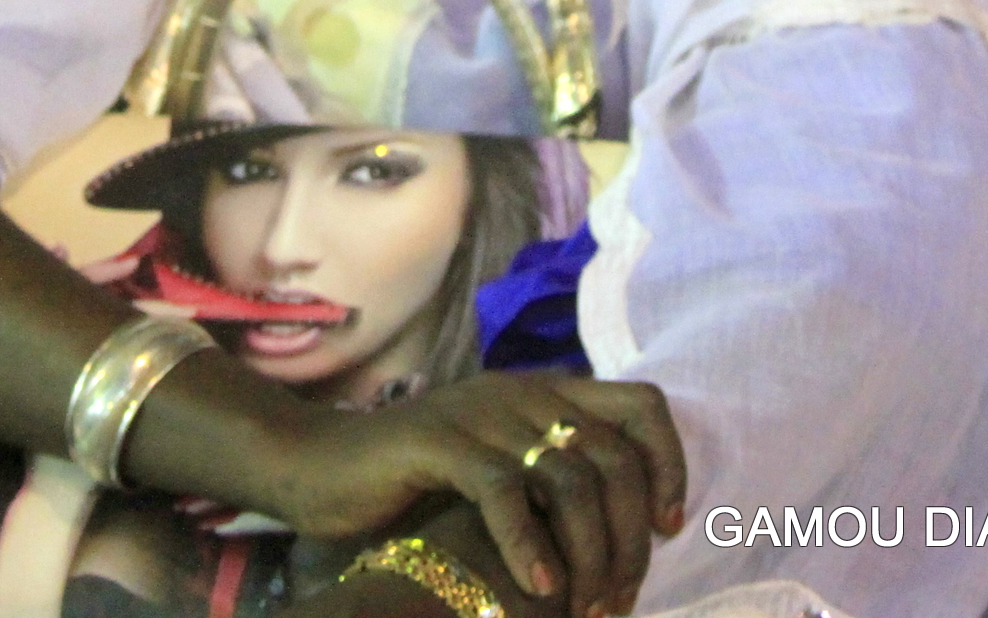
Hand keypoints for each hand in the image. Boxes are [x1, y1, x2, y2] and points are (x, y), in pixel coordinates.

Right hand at [258, 374, 686, 617]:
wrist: (317, 465)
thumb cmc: (414, 485)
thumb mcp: (498, 471)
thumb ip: (552, 482)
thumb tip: (622, 537)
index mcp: (544, 392)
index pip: (643, 404)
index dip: (670, 463)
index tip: (668, 527)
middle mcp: (521, 392)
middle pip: (615, 456)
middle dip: (629, 538)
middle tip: (617, 600)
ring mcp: (479, 413)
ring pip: (571, 478)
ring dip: (589, 555)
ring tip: (581, 609)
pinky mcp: (438, 442)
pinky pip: (505, 492)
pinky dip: (529, 546)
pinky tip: (536, 589)